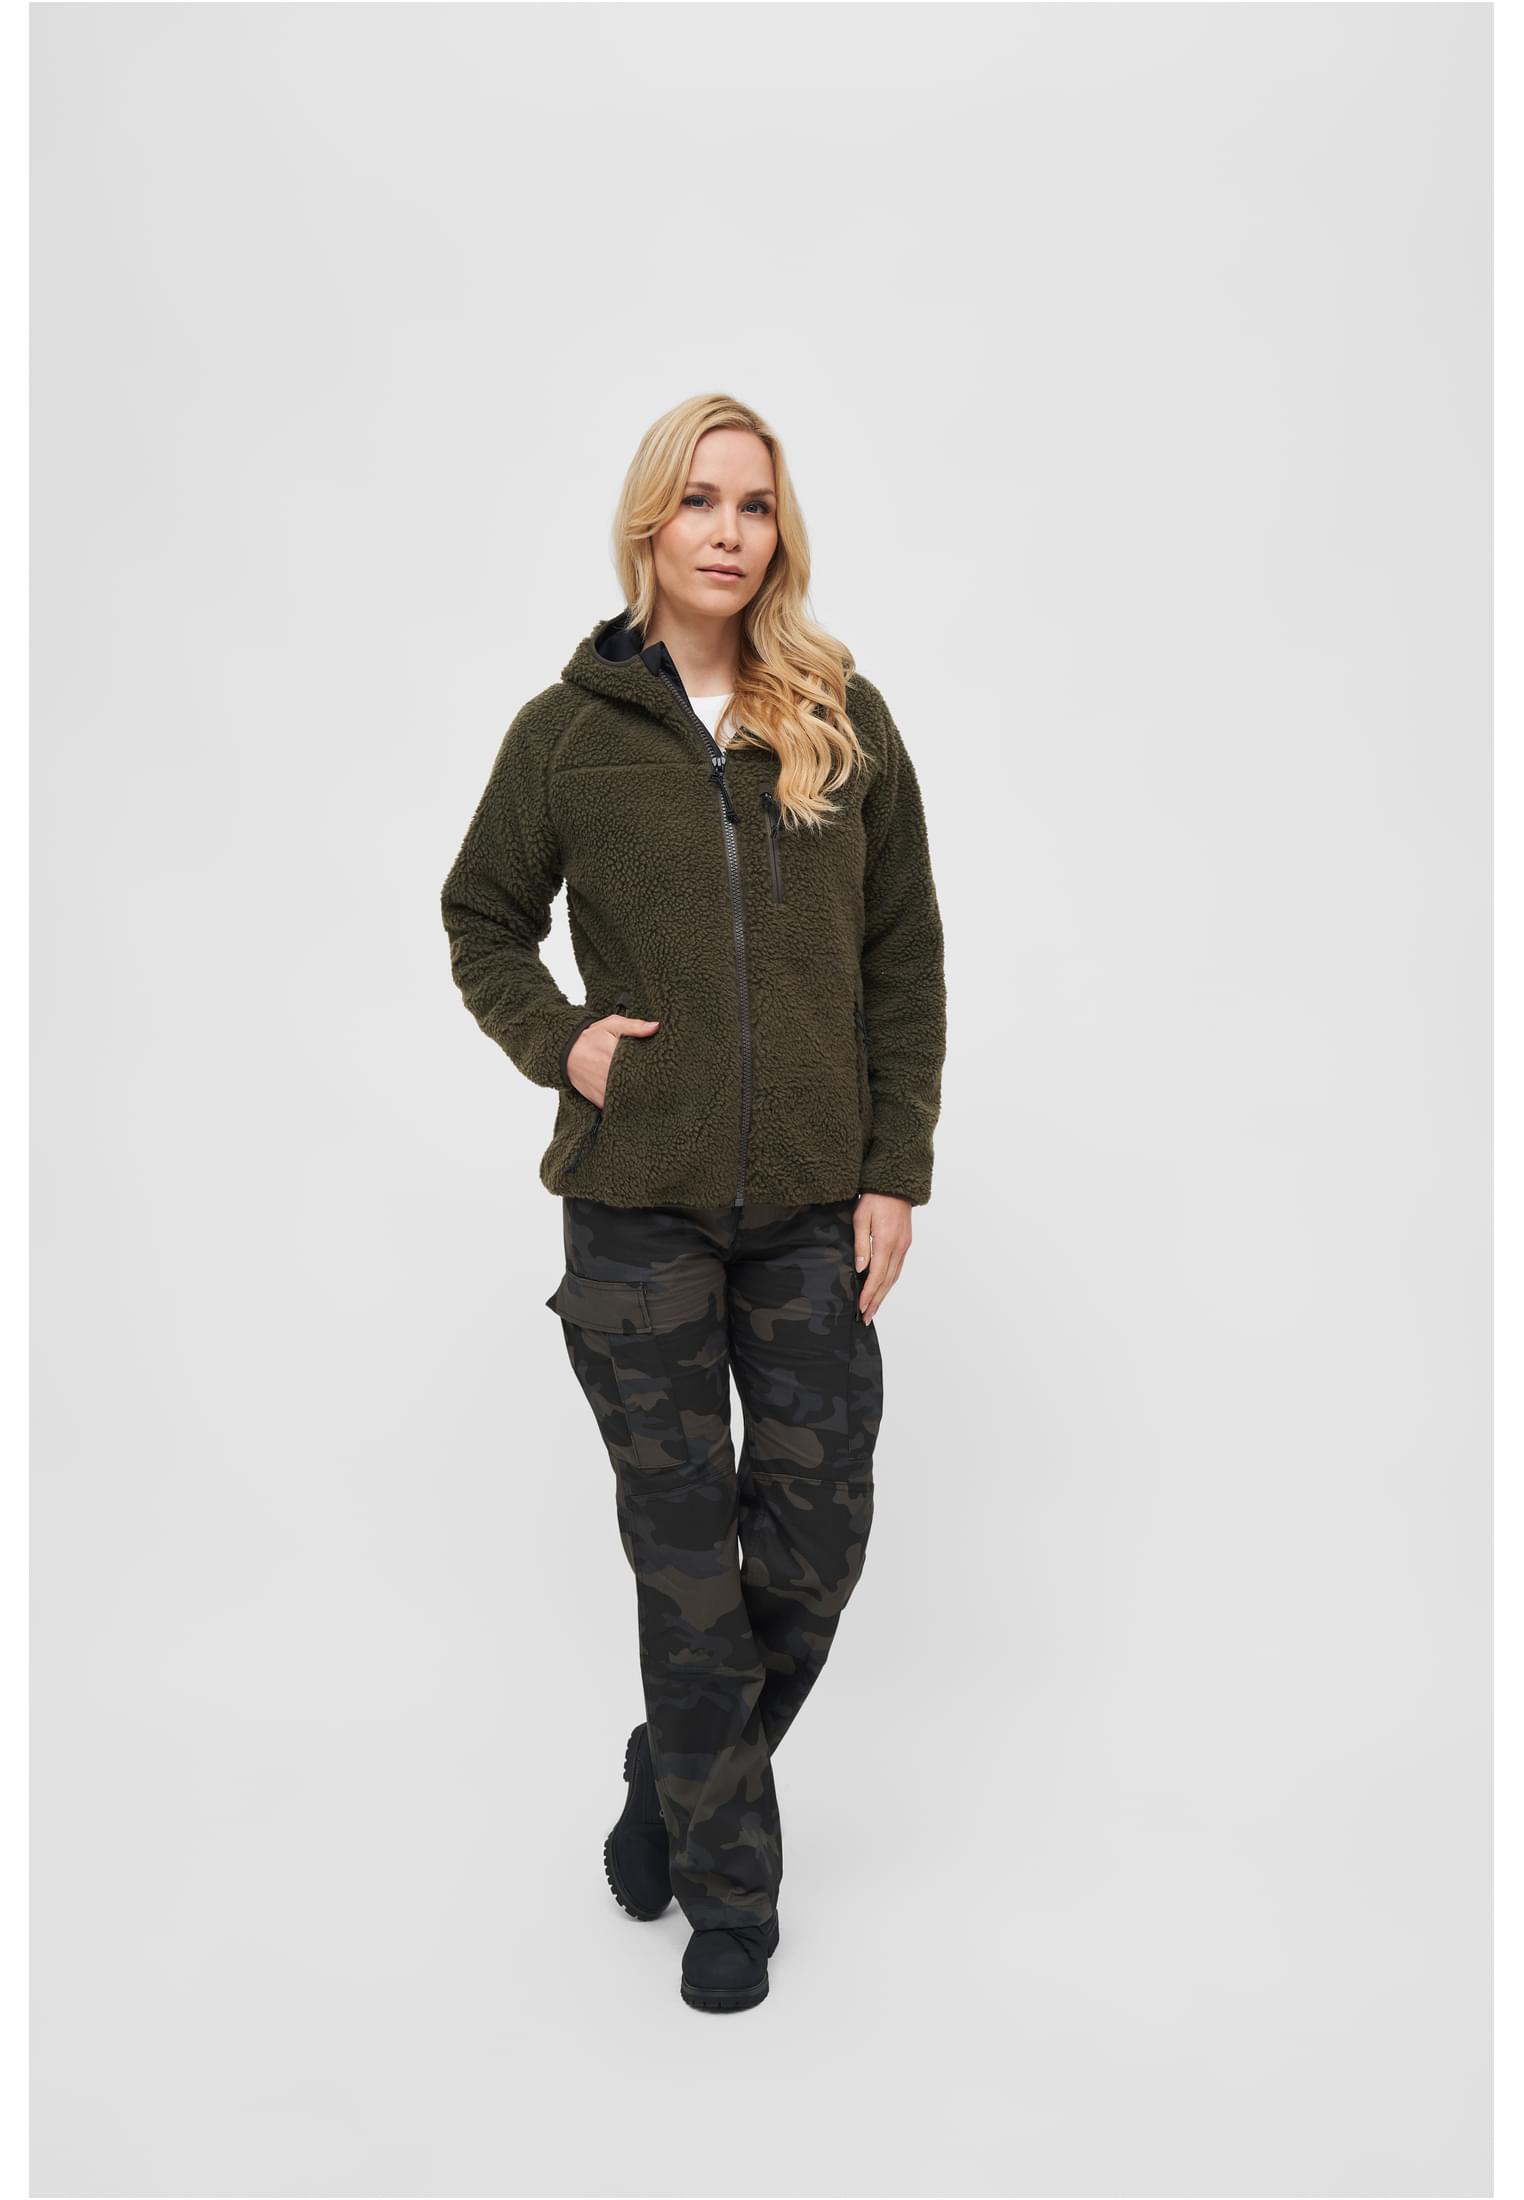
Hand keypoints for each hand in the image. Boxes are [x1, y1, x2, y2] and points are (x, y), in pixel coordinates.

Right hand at [567, 1013, 659, 1107]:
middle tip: (657, 1082)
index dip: (653, 1071)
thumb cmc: (591, 1037)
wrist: (565, 1052)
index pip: (641, 1068)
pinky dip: (626, 1105)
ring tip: (648, 1091)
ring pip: (629, 1100)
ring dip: (638, 1097)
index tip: (661, 1070)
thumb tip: (656, 1027)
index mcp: (615, 1057)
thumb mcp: (612, 1025)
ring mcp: (604, 1091)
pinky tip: (633, 1098)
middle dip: (648, 1085)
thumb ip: (635, 1026)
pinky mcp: (599, 1101)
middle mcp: (609, 1076)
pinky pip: (616, 1108)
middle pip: (638, 1087)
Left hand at [853, 1192, 911, 1322]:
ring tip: (873, 1309)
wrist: (895, 1185)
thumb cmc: (874, 1199)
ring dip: (884, 1295)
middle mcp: (898, 1248)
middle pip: (887, 1282)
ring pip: (894, 1277)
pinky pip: (897, 1268)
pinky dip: (889, 1283)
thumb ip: (861, 1244)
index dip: (868, 1294)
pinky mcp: (905, 1244)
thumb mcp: (860, 1219)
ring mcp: (904, 1247)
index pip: (876, 1276)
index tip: (860, 1307)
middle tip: (866, 1318)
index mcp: (886, 1243)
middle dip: (876, 1301)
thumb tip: (861, 1268)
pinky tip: (883, 1289)